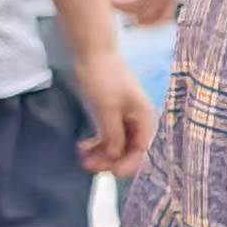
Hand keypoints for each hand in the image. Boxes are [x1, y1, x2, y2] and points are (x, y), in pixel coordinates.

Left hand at [69, 50, 153, 178]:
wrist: (92, 53)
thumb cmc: (103, 78)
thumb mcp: (106, 110)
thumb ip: (113, 136)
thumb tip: (114, 159)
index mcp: (145, 119)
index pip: (143, 151)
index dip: (128, 165)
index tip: (109, 173)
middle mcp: (139, 122)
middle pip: (130, 151)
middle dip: (110, 161)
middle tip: (87, 165)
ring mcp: (125, 119)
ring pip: (117, 146)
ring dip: (101, 154)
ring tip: (81, 157)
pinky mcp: (112, 115)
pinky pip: (108, 137)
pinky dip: (97, 144)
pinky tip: (83, 146)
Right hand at [111, 0, 176, 29]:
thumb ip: (153, 1)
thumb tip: (140, 22)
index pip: (165, 20)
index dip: (149, 22)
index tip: (135, 19)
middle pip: (147, 19)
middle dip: (131, 15)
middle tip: (120, 5)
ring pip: (136, 12)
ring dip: (121, 8)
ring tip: (111, 0)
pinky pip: (128, 4)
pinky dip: (116, 2)